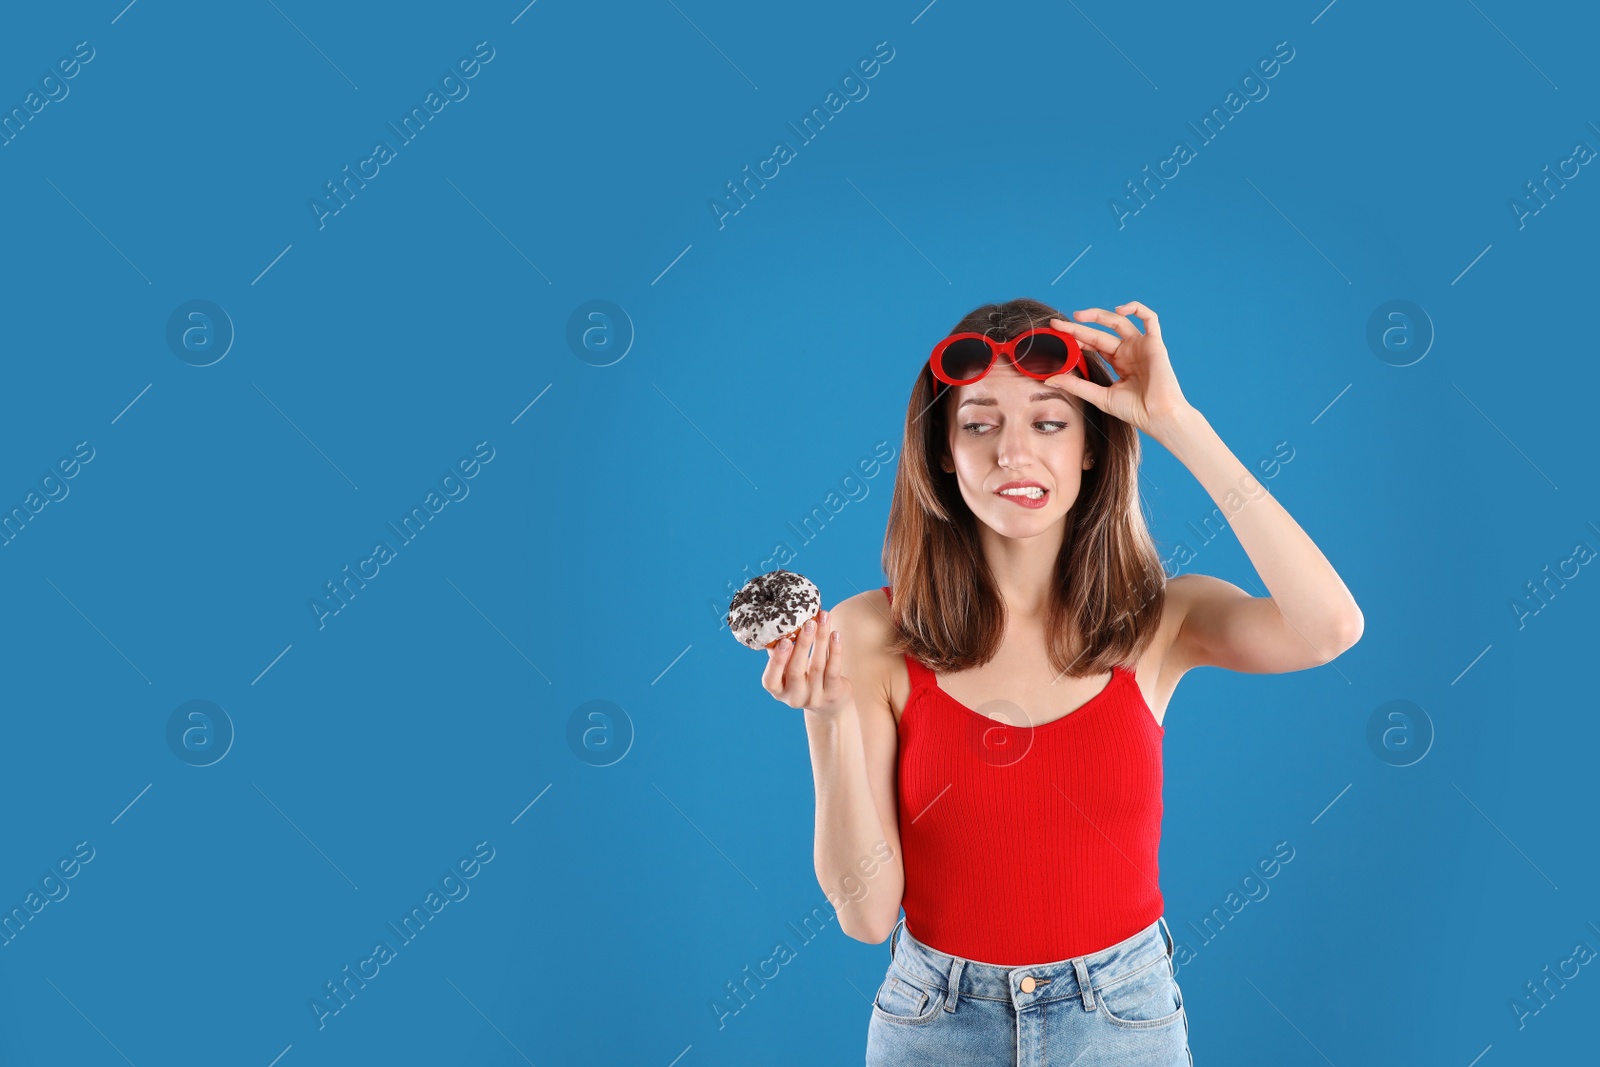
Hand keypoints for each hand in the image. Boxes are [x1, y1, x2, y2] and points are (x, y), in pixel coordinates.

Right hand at [762, 608, 854, 716]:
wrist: (829, 704)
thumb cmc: (804, 679)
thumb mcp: (789, 671)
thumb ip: (782, 654)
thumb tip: (778, 626)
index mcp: (778, 690)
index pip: (771, 680)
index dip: (776, 661)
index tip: (784, 641)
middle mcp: (794, 696)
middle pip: (795, 670)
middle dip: (802, 644)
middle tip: (808, 623)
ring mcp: (814, 697)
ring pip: (817, 665)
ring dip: (821, 639)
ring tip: (824, 619)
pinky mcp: (832, 693)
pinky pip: (834, 670)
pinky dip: (835, 650)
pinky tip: (835, 635)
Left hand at [1047, 301, 1191, 434]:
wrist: (1158, 417)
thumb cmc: (1134, 411)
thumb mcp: (1099, 396)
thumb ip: (1076, 385)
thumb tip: (1050, 379)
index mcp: (1118, 363)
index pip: (1093, 345)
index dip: (1076, 339)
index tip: (1057, 335)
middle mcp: (1129, 352)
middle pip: (1100, 333)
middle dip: (1079, 327)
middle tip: (1058, 325)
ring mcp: (1141, 346)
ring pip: (1119, 322)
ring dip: (1099, 315)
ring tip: (1078, 316)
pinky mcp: (1154, 343)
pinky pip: (1150, 318)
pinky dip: (1137, 308)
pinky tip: (1119, 310)